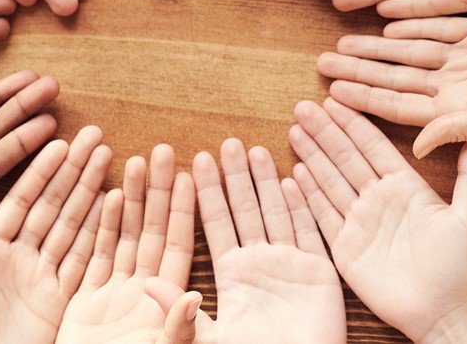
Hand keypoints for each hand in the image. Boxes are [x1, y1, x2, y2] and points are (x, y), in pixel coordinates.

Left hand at [0, 127, 111, 343]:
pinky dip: (100, 233)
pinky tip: (114, 205)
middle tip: (94, 138)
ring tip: (107, 159)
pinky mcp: (60, 301)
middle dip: (73, 172)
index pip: (20, 200)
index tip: (58, 141)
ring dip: (91, 193)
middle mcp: (18, 258)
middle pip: (52, 206)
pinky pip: (84, 259)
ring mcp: (42, 278)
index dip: (40, 171)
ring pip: (72, 226)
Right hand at [56, 145, 196, 343]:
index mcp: (165, 305)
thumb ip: (179, 331)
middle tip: (162, 149)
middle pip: (151, 232)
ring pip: (121, 237)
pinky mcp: (83, 305)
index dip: (184, 210)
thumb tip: (197, 296)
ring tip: (131, 158)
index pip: (177, 246)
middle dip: (156, 191)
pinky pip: (93, 257)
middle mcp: (141, 295)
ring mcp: (112, 297)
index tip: (191, 173)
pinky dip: (98, 228)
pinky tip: (105, 196)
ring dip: (127, 199)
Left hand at [146, 140, 345, 343]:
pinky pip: (311, 233)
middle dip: (236, 177)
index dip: (207, 193)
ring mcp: (291, 266)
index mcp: (231, 276)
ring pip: (276, 213)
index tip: (196, 161)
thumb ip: (178, 315)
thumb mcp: (208, 340)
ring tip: (256, 150)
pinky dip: (303, 207)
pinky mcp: (320, 273)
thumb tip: (146, 285)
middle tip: (227, 142)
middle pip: (245, 211)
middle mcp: (260, 265)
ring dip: (266, 182)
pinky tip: (295, 180)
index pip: (216, 224)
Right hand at [290, 99, 466, 342]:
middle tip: (303, 106)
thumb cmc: (457, 267)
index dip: (353, 123)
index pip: (373, 146)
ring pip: (330, 180)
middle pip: (346, 157)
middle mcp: (379, 199)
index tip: (336, 99)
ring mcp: (359, 221)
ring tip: (294, 130)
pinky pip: (322, 215)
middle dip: (324, 131)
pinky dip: (308, 194)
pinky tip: (294, 173)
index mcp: (405, 186)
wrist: (439, 311)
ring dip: (312, 155)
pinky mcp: (344, 246)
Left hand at [317, 16, 466, 157]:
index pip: (396, 103)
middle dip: (358, 68)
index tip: (331, 92)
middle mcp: (452, 83)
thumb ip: (457, 130)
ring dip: (376, 45)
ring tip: (342, 39)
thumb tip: (415, 148)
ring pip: (409, 48)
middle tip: (320, 60)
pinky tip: (384, 18)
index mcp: (452, 109)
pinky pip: (438, 24)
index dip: (363, 97)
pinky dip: (412, 19)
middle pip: (393, 75)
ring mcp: (464, 57)